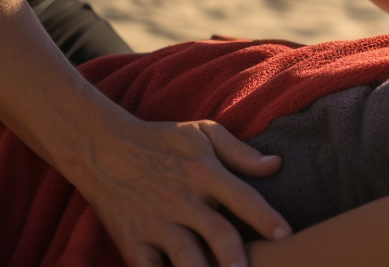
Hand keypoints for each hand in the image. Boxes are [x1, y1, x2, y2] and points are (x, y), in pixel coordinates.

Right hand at [73, 118, 290, 266]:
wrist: (103, 148)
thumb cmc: (161, 140)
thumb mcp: (203, 133)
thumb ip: (240, 152)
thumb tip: (276, 165)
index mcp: (203, 173)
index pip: (241, 197)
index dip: (264, 216)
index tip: (285, 234)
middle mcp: (182, 200)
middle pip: (215, 232)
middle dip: (234, 256)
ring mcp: (155, 222)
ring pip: (184, 255)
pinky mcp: (131, 239)